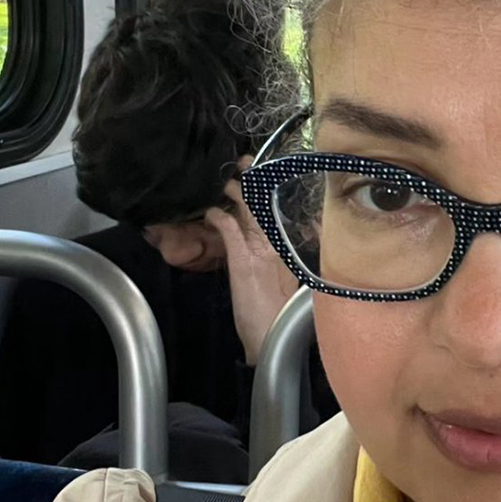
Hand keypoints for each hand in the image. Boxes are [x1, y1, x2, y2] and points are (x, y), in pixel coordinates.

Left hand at [206, 157, 299, 365]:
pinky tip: (211, 211)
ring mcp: (261, 252)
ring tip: (224, 179)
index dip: (268, 192)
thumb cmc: (274, 318)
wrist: (273, 340)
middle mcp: (275, 246)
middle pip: (264, 206)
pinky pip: (231, 231)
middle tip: (245, 160)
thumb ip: (281, 262)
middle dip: (254, 181)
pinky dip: (219, 219)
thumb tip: (290, 245)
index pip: (276, 213)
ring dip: (234, 193)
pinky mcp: (245, 261)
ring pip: (249, 212)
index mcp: (285, 250)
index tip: (263, 172)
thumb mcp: (281, 284)